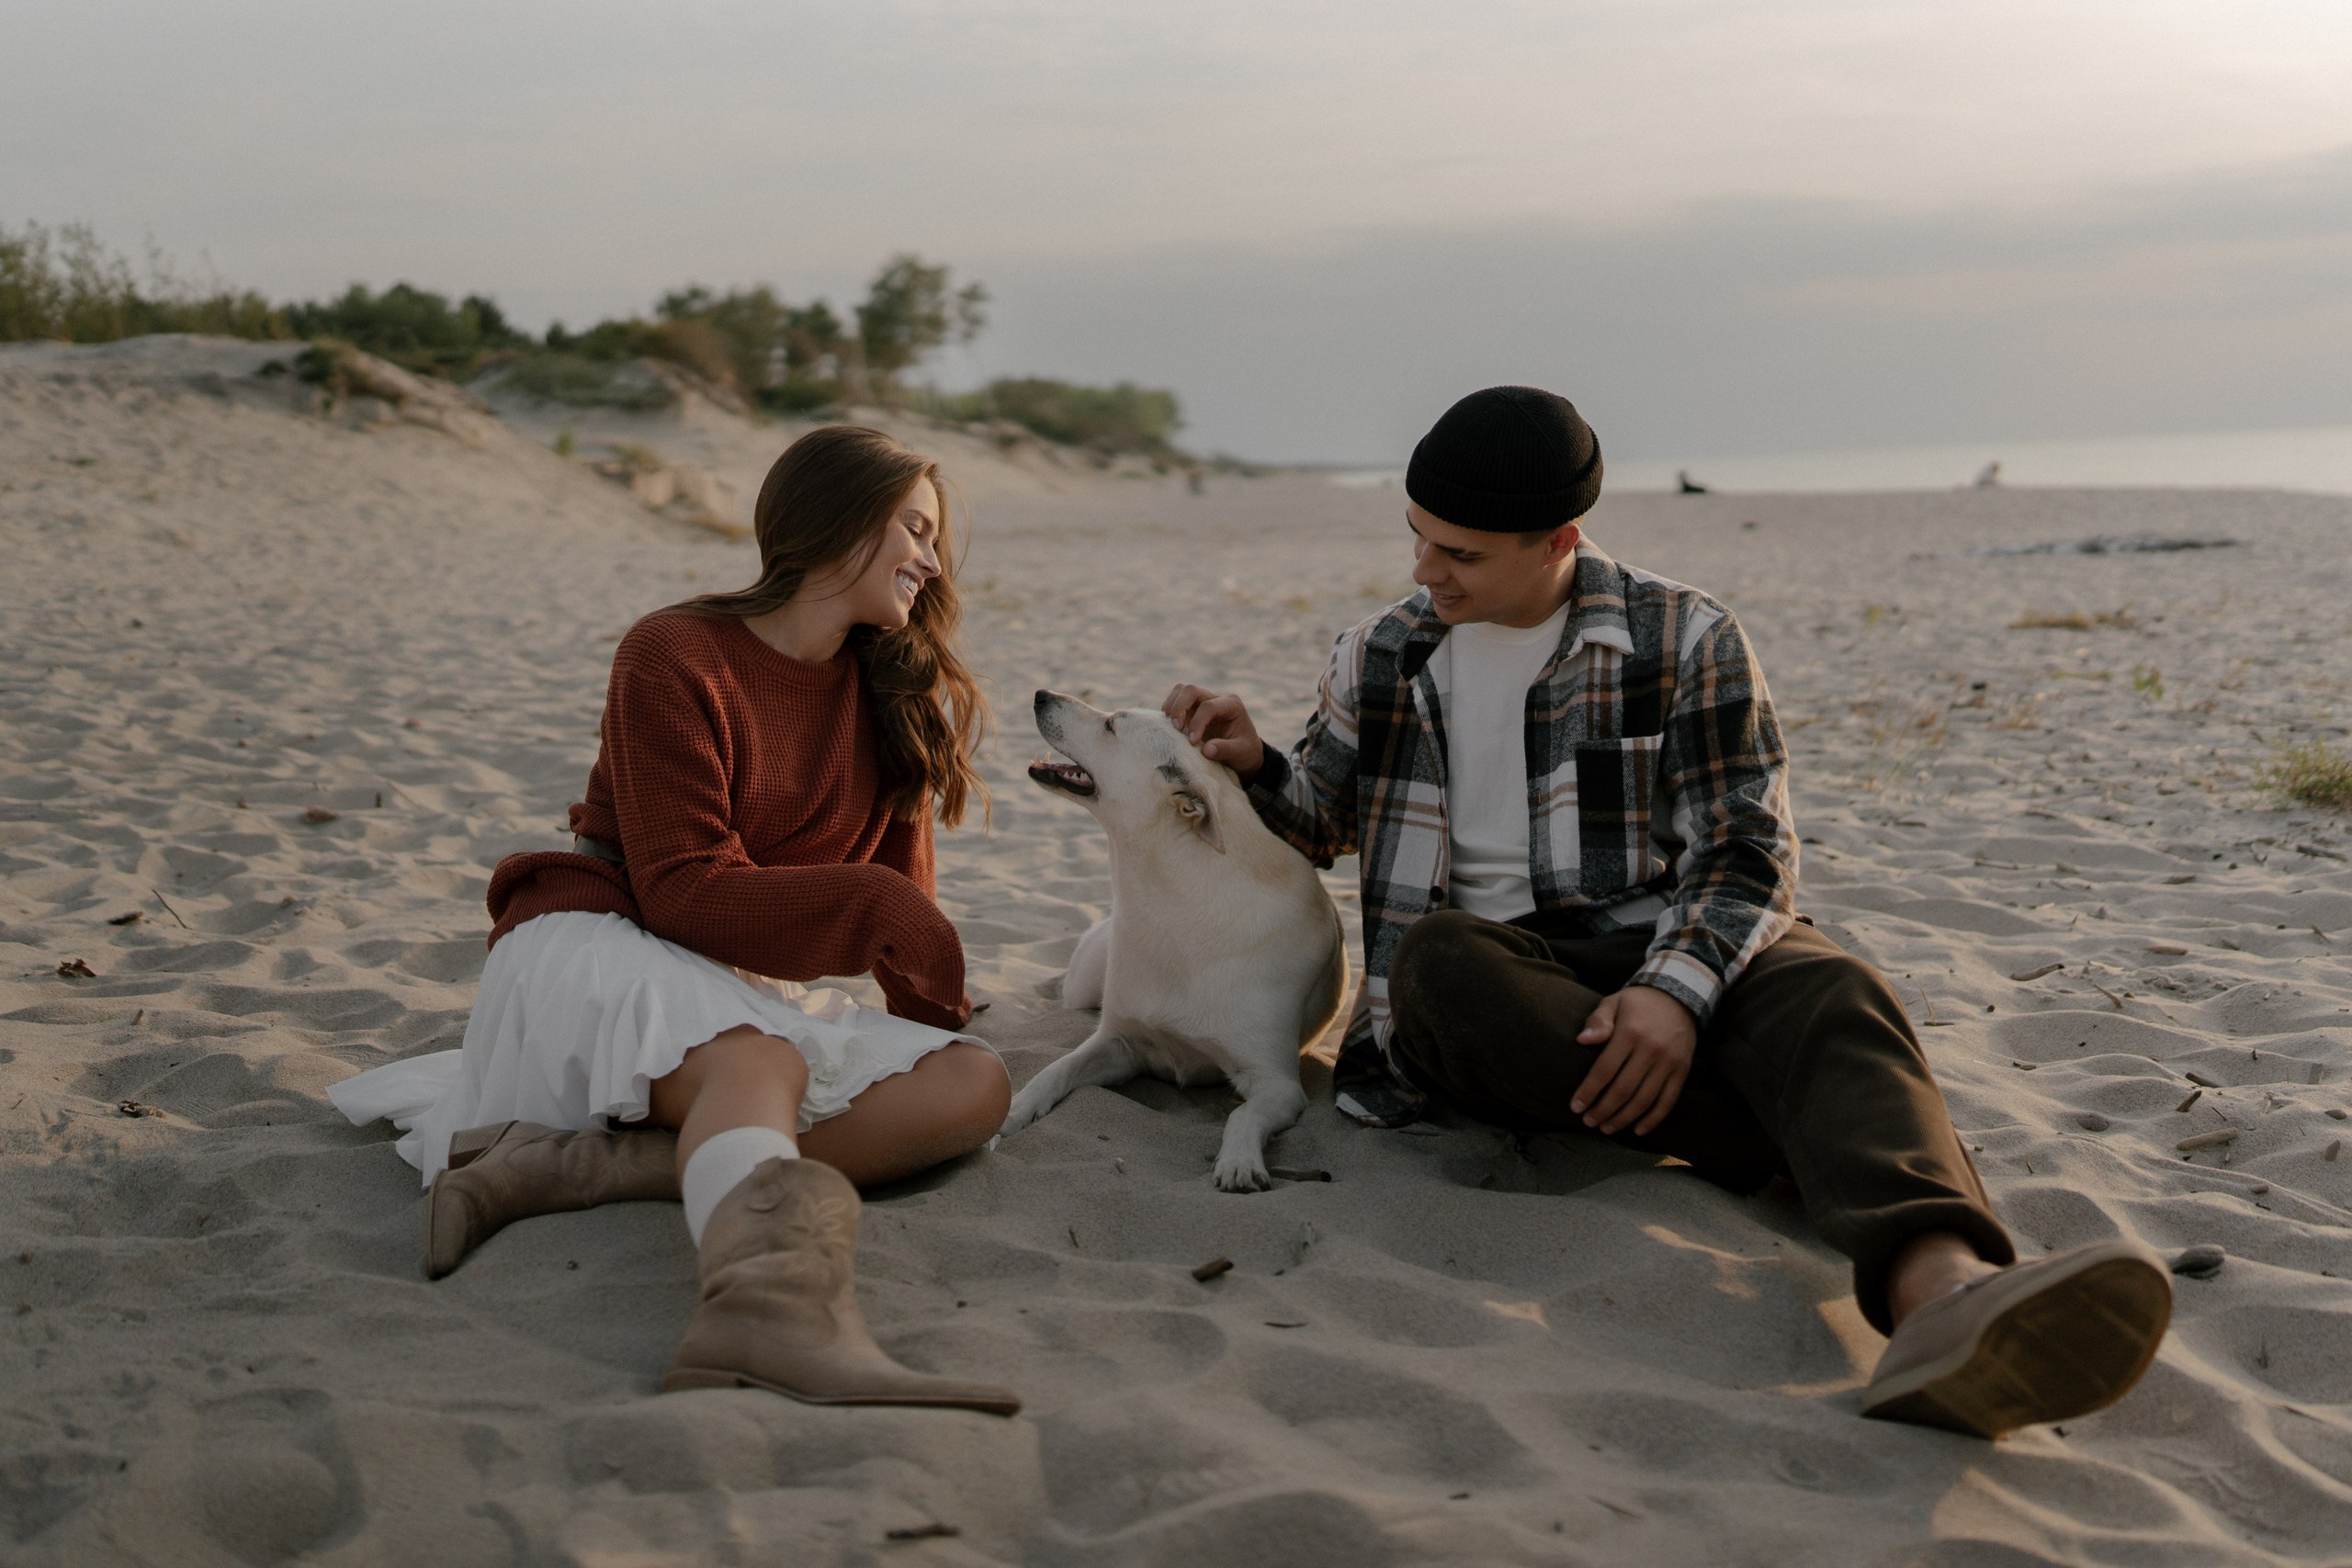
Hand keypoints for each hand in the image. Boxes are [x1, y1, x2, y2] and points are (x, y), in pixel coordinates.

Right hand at [1163, 684, 1264, 780]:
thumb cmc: (1244, 750)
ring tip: (1171, 726)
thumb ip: (1225, 750)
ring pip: (1181, 690)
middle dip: (1180, 707)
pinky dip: (1170, 709)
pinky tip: (1171, 726)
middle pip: (1191, 690)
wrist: (1244, 750)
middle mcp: (1217, 697)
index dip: (1198, 722)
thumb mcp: (1241, 752)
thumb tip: (1206, 750)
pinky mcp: (1193, 707)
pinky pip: (1177, 699)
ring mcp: (1204, 699)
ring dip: (1172, 706)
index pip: (1209, 706)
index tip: (1192, 742)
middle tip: (1176, 728)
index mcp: (1232, 704)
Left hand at [1570, 985, 1697, 1136]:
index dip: (1588, 1091)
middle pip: (1623, 1090)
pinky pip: (1668, 1101)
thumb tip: (1582, 1041)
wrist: (1680, 997)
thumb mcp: (1614, 1002)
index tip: (1575, 1107)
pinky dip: (1653, 1119)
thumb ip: (1597, 1021)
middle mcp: (1651, 1050)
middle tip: (1588, 1122)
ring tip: (1606, 1128)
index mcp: (1630, 1033)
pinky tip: (1638, 1129)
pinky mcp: (1682, 1071)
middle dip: (1603, 1110)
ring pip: (1644, 1100)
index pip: (1604, 1070)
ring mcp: (1669, 1062)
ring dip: (1624, 1118)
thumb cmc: (1638, 1003)